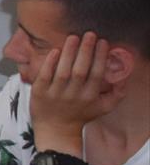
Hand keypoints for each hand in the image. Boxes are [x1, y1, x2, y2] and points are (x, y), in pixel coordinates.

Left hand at [28, 31, 118, 147]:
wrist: (56, 130)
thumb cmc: (81, 115)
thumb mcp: (103, 108)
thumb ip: (117, 94)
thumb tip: (124, 79)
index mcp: (90, 96)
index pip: (97, 74)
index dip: (100, 57)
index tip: (103, 42)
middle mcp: (73, 95)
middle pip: (81, 70)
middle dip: (86, 51)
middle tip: (89, 34)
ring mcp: (55, 94)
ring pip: (63, 71)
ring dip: (69, 53)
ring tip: (74, 37)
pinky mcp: (39, 93)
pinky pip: (45, 76)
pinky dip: (50, 63)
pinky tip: (56, 50)